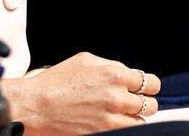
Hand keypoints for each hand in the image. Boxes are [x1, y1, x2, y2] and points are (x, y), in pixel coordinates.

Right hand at [0, 52, 160, 134]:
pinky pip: (127, 132)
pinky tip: (110, 122)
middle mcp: (117, 97)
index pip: (152, 83)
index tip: (143, 89)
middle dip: (142, 103)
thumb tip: (127, 72)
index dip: (148, 86)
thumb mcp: (85, 60)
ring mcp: (111, 119)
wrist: (37, 106)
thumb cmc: (56, 81)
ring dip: (133, 118)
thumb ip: (111, 65)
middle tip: (130, 103)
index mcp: (115, 75)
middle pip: (151, 105)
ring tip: (118, 114)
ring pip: (141, 122)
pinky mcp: (104, 133)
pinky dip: (122, 127)